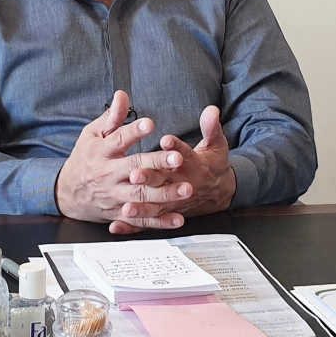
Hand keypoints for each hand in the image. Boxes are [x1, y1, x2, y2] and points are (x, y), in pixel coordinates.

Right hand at [55, 91, 192, 232]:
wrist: (67, 194)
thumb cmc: (84, 159)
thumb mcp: (92, 134)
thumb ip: (111, 117)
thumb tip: (122, 95)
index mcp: (101, 153)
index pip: (119, 140)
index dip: (134, 131)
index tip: (150, 123)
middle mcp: (108, 175)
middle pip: (134, 169)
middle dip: (157, 164)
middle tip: (178, 158)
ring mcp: (115, 196)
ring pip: (141, 196)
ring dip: (165, 194)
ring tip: (186, 188)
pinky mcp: (120, 213)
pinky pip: (142, 219)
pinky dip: (160, 221)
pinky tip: (177, 218)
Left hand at [108, 105, 235, 233]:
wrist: (219, 191)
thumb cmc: (213, 165)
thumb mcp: (217, 144)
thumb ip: (211, 128)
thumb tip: (211, 110)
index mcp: (196, 167)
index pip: (187, 156)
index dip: (177, 148)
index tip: (166, 139)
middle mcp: (183, 185)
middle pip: (166, 182)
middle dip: (151, 177)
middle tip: (135, 173)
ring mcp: (174, 202)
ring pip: (155, 205)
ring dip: (140, 206)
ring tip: (125, 207)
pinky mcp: (166, 212)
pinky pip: (148, 220)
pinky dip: (133, 225)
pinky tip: (117, 224)